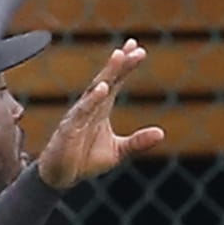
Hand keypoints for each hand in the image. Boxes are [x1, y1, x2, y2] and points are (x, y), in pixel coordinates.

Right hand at [36, 39, 164, 189]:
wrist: (61, 177)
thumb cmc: (85, 160)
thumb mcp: (118, 151)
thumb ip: (138, 142)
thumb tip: (162, 133)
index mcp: (102, 109)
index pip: (115, 82)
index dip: (126, 66)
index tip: (138, 49)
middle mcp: (90, 108)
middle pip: (106, 79)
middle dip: (120, 64)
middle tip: (134, 47)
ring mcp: (79, 116)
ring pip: (94, 90)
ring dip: (107, 73)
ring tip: (119, 57)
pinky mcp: (69, 129)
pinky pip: (81, 111)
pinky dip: (91, 100)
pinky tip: (102, 88)